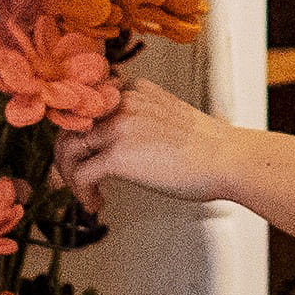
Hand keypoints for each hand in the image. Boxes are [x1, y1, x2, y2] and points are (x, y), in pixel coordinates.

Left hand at [59, 76, 241, 215]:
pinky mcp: (118, 156)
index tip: (80, 151)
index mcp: (133, 91)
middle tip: (72, 178)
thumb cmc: (208, 146)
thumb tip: (122, 140)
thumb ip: (142, 115)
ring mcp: (118, 127)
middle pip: (71, 125)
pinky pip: (81, 175)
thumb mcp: (169, 114)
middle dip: (66, 156)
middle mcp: (121, 103)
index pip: (86, 105)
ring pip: (68, 150)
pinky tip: (96, 204)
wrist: (228, 159)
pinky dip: (82, 193)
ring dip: (70, 177)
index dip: (78, 131)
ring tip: (85, 194)